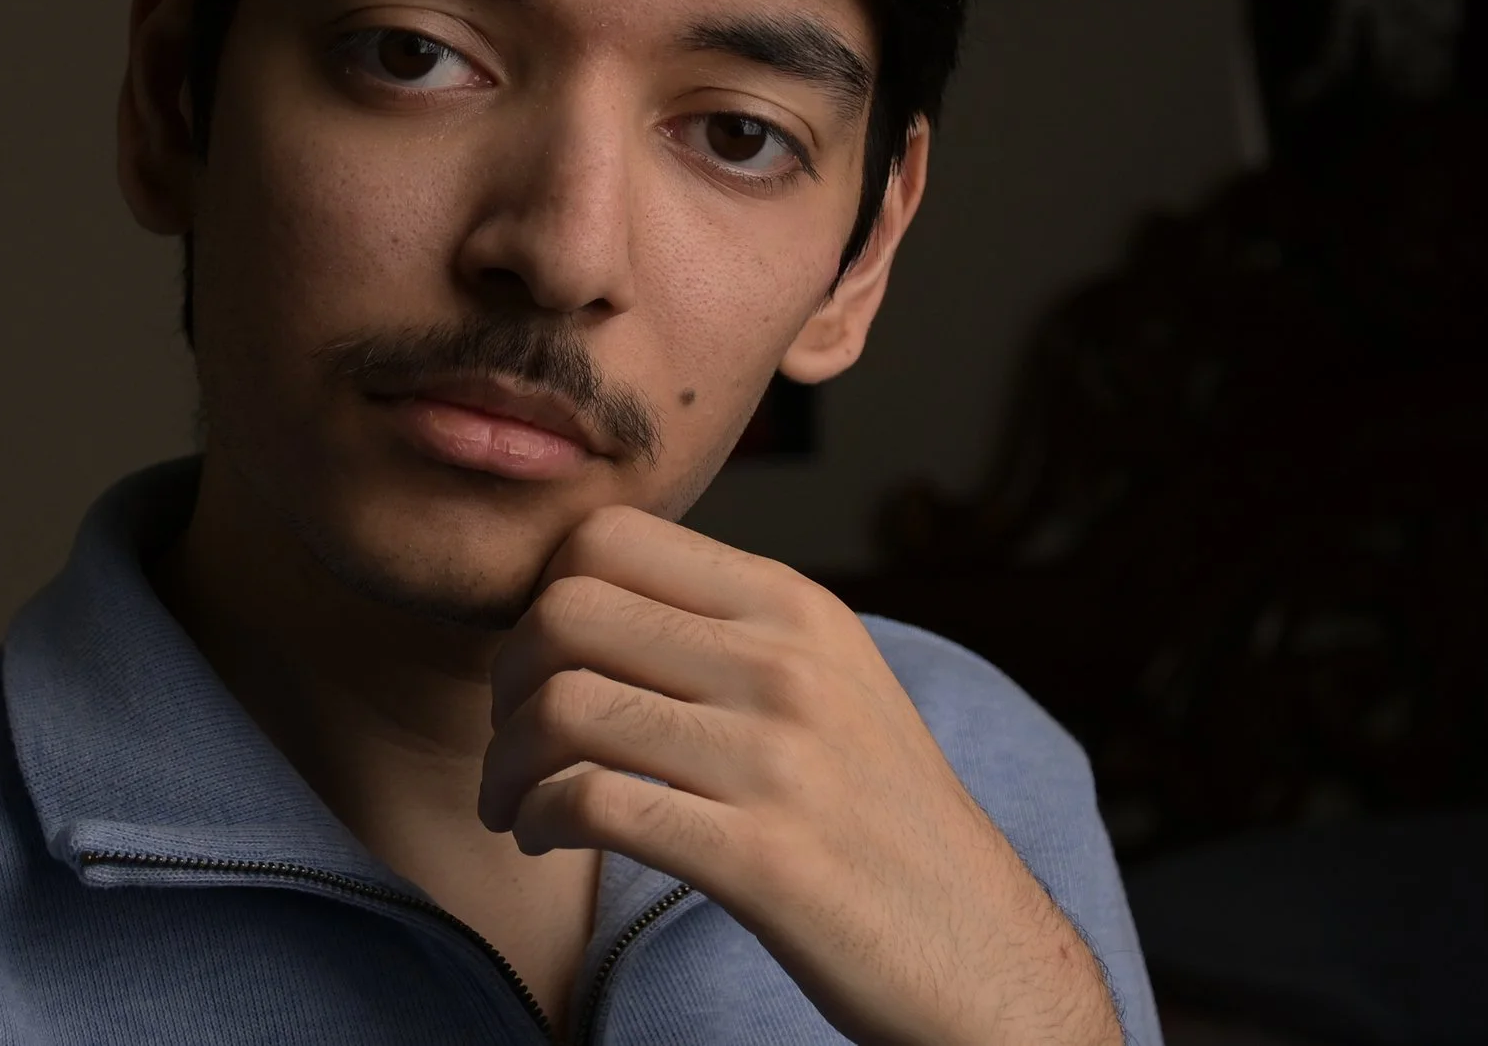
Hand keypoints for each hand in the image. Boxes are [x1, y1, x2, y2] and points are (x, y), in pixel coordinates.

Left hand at [480, 505, 1119, 1045]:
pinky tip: (545, 841)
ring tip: (518, 805)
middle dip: (506, 681)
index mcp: (793, 606)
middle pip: (564, 612)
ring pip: (563, 706)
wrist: (980, 952)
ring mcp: (776, 758)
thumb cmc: (879, 820)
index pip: (608, 536)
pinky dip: (538, 820)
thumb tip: (592, 584)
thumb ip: (728, 625)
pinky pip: (592, 802)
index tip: (542, 663)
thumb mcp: (830, 679)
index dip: (541, 595)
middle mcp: (785, 663)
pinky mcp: (761, 857)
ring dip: (508, 765)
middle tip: (514, 741)